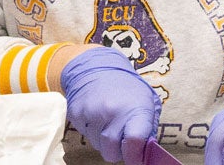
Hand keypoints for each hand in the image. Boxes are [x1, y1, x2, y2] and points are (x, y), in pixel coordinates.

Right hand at [60, 46, 160, 164]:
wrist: (96, 67)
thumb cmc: (126, 89)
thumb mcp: (146, 103)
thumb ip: (147, 128)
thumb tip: (146, 153)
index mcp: (135, 108)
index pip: (134, 141)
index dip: (136, 156)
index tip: (137, 159)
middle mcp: (112, 111)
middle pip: (113, 151)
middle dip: (118, 151)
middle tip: (121, 141)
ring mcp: (92, 112)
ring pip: (98, 146)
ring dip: (104, 142)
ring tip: (108, 123)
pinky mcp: (76, 114)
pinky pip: (85, 136)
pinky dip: (92, 133)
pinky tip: (97, 118)